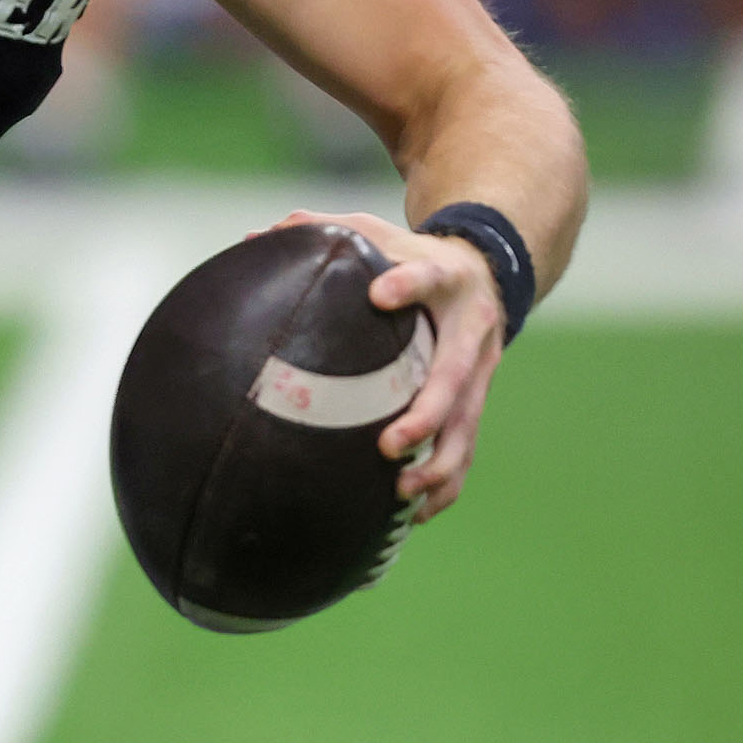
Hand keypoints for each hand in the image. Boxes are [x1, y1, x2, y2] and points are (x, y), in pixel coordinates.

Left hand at [270, 210, 501, 520]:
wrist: (487, 270)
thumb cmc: (412, 254)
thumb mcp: (377, 232)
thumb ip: (324, 229)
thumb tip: (255, 235)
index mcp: (446, 278)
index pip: (429, 276)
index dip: (408, 284)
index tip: (378, 294)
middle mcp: (471, 330)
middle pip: (457, 376)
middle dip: (427, 412)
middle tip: (389, 443)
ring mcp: (480, 373)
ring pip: (468, 426)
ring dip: (440, 463)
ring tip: (402, 492)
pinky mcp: (476, 402)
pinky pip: (467, 450)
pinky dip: (447, 484)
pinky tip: (417, 513)